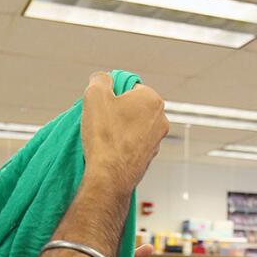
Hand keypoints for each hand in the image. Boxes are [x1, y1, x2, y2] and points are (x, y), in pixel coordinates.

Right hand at [81, 72, 167, 196]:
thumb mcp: (94, 95)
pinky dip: (122, 145)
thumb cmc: (104, 135)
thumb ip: (100, 79)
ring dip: (120, 129)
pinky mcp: (150, 158)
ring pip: (133, 127)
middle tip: (100, 121)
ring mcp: (157, 140)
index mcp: (152, 99)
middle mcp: (161, 119)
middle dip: (117, 112)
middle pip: (132, 107)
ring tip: (104, 138)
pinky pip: (133, 144)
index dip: (111, 95)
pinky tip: (110, 151)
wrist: (109, 177)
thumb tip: (103, 79)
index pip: (129, 87)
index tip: (101, 107)